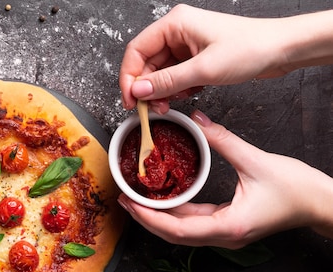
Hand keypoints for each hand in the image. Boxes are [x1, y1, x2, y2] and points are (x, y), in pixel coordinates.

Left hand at [117, 110, 332, 248]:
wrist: (322, 204)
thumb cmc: (298, 189)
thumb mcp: (257, 160)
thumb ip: (223, 141)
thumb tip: (197, 121)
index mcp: (230, 226)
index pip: (179, 230)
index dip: (150, 218)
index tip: (130, 204)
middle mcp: (225, 235)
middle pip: (174, 234)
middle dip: (146, 218)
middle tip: (124, 199)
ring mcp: (226, 234)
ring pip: (183, 231)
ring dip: (159, 217)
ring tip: (136, 199)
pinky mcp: (229, 226)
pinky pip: (195, 223)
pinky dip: (176, 212)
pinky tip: (164, 198)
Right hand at [119, 4, 294, 111]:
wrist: (281, 49)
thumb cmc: (250, 48)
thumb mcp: (204, 70)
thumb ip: (167, 82)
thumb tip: (138, 91)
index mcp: (175, 24)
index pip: (137, 51)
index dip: (129, 77)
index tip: (131, 100)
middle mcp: (177, 32)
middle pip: (146, 63)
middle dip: (147, 88)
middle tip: (150, 109)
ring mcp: (186, 45)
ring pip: (160, 72)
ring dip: (161, 92)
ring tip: (168, 106)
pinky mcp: (195, 58)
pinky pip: (174, 76)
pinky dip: (175, 90)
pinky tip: (186, 96)